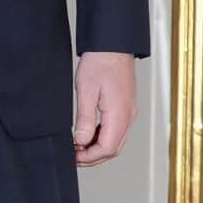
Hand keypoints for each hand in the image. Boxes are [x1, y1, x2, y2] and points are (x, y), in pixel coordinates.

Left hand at [73, 52, 137, 166]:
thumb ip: (84, 119)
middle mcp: (128, 116)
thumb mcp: (86, 91)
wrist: (113, 44)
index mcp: (119, 113)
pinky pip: (116, 130)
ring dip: (97, 148)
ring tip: (78, 146)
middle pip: (113, 149)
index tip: (73, 157)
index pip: (107, 148)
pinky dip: (102, 137)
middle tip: (74, 157)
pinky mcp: (126, 107)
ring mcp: (129, 112)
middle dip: (93, 157)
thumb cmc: (100, 62)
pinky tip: (88, 134)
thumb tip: (81, 141)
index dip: (89, 157)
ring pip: (116, 141)